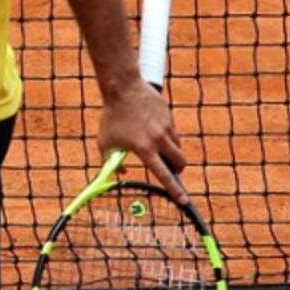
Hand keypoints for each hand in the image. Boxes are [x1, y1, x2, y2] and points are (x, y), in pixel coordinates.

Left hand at [98, 77, 187, 202]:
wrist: (122, 88)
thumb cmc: (111, 116)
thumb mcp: (105, 142)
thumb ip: (111, 162)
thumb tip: (121, 174)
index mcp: (144, 149)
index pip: (164, 175)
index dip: (175, 190)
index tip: (184, 201)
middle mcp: (159, 139)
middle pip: (180, 162)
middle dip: (178, 170)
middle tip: (172, 171)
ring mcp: (166, 127)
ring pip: (177, 147)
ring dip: (172, 152)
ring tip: (156, 146)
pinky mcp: (169, 116)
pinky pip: (173, 131)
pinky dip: (167, 135)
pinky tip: (153, 127)